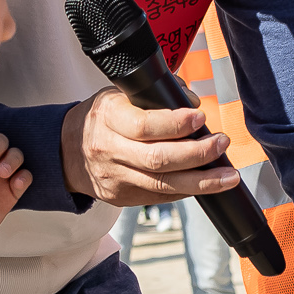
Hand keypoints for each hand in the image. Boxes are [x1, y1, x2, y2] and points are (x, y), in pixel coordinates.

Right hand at [62, 88, 238, 206]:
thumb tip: (193, 102)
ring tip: (228, 175)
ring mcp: (116, 178)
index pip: (143, 126)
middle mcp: (110, 150)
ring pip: (163, 185)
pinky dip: (186, 190)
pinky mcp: (122, 198)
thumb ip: (154, 96)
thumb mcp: (118, 95)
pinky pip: (160, 197)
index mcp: (108, 118)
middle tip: (221, 143)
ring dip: (202, 181)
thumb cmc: (101, 118)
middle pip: (158, 159)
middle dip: (197, 154)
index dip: (175, 124)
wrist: (65, 152)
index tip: (200, 118)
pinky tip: (206, 184)